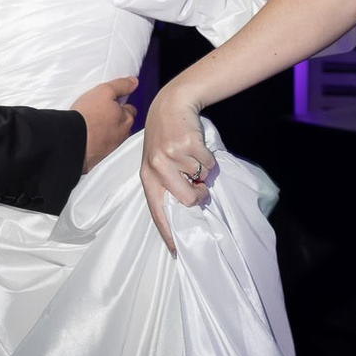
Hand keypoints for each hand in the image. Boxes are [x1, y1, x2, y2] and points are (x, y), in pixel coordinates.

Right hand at [70, 76, 138, 174]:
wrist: (71, 141)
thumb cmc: (88, 117)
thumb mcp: (105, 91)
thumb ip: (121, 86)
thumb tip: (133, 82)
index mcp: (126, 120)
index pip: (130, 109)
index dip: (121, 103)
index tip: (111, 101)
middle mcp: (121, 136)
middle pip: (122, 124)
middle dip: (114, 118)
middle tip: (99, 110)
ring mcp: (109, 147)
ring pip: (111, 135)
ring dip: (104, 129)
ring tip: (90, 121)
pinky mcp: (97, 156)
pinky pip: (99, 146)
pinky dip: (95, 140)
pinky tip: (85, 133)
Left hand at [137, 84, 213, 254]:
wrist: (171, 104)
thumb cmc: (165, 139)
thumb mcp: (156, 161)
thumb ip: (166, 184)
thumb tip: (187, 208)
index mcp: (147, 177)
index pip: (157, 211)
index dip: (168, 233)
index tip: (176, 251)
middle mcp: (157, 167)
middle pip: (186, 200)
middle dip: (198, 196)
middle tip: (199, 186)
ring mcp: (172, 155)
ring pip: (201, 179)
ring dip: (202, 171)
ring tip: (191, 156)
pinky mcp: (188, 143)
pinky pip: (209, 163)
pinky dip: (208, 157)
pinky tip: (196, 146)